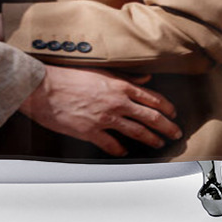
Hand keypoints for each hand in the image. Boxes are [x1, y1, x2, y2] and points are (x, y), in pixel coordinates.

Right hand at [18, 66, 181, 156]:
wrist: (45, 88)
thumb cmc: (70, 76)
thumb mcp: (101, 70)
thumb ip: (125, 76)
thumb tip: (145, 79)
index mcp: (120, 85)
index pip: (151, 97)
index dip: (166, 107)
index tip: (173, 113)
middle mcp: (117, 102)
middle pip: (150, 117)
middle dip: (166, 126)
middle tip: (175, 132)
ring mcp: (105, 118)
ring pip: (136, 132)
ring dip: (151, 139)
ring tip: (158, 143)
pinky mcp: (92, 132)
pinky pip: (112, 145)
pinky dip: (120, 149)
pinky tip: (125, 151)